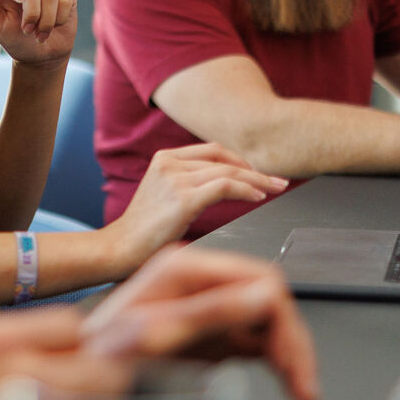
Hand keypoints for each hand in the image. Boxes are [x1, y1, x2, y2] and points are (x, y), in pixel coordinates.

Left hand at [80, 245, 319, 399]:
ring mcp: (206, 306)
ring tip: (300, 390)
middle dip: (293, 344)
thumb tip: (266, 297)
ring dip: (289, 356)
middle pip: (269, 302)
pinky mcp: (208, 331)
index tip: (295, 360)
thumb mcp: (160, 332)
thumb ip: (214, 312)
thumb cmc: (103, 348)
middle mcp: (200, 282)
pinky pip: (254, 341)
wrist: (79, 367)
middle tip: (304, 386)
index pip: (261, 280)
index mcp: (188, 268)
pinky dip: (273, 362)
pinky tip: (282, 382)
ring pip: (267, 323)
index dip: (285, 320)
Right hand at [102, 145, 287, 273]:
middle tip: (278, 181)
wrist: (120, 248)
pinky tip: (257, 198)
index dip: (240, 160)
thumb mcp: (163, 194)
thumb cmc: (144, 231)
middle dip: (255, 171)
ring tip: (275, 190)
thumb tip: (224, 185)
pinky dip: (245, 190)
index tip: (259, 174)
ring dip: (257, 181)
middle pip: (223, 159)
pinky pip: (224, 187)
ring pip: (228, 172)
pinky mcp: (183, 199)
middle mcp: (169, 163)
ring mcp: (175, 179)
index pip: (212, 150)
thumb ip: (187, 183)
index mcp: (164, 158)